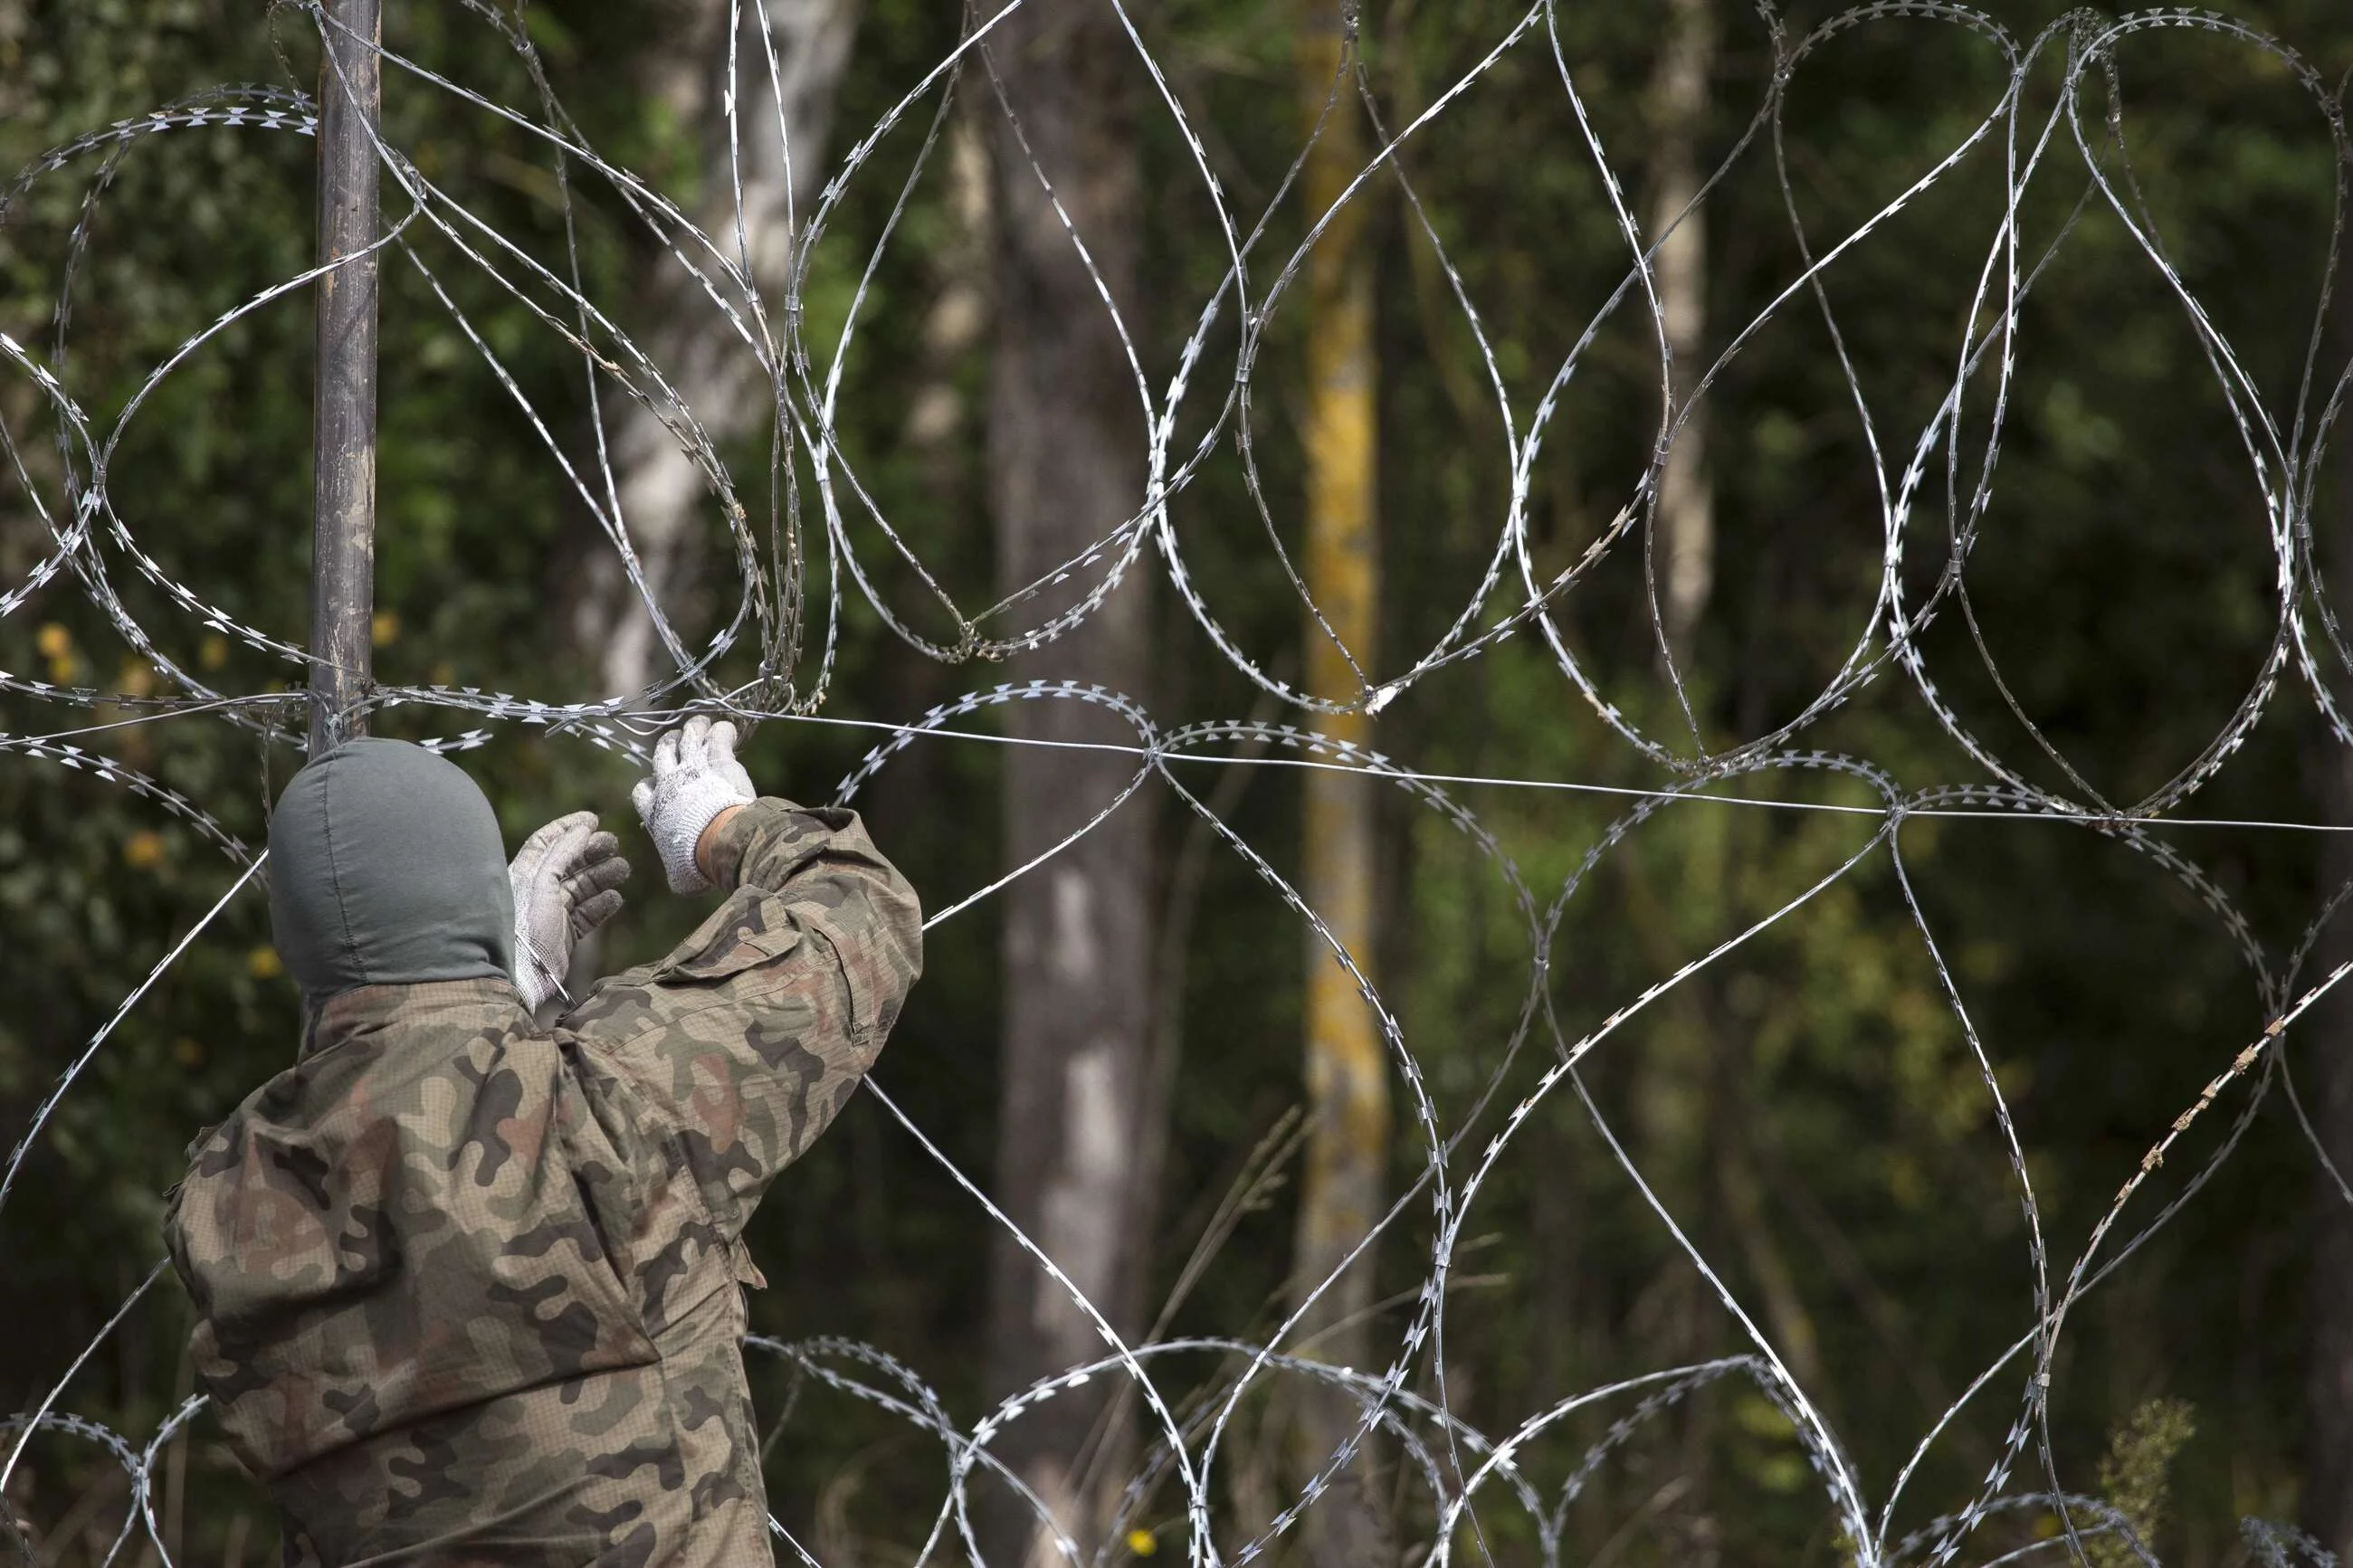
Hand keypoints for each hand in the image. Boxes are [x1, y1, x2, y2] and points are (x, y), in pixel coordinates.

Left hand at [509, 810, 630, 1010]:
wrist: (520, 978)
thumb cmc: (524, 927)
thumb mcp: (541, 883)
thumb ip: (562, 854)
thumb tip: (584, 827)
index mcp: (522, 875)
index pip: (545, 843)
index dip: (568, 828)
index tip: (594, 819)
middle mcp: (536, 892)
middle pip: (568, 863)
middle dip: (592, 851)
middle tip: (615, 844)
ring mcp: (551, 914)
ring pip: (581, 888)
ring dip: (602, 876)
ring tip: (623, 869)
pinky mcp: (564, 936)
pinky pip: (587, 915)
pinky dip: (602, 905)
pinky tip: (615, 898)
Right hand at [632, 716, 756, 894]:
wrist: (718, 841)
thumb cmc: (697, 862)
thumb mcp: (680, 876)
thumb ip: (676, 874)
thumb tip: (680, 880)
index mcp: (654, 810)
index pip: (642, 789)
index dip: (650, 784)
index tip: (659, 785)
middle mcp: (668, 784)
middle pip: (661, 753)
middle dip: (668, 744)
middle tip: (677, 740)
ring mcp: (693, 768)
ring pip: (688, 736)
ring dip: (694, 728)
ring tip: (701, 724)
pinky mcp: (718, 759)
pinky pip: (718, 735)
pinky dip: (722, 730)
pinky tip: (728, 730)